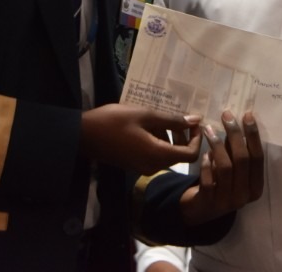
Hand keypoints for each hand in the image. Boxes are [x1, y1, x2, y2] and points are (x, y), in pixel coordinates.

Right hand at [80, 104, 200, 173]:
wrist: (83, 135)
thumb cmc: (115, 121)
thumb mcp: (146, 115)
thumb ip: (172, 120)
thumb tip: (195, 120)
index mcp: (158, 156)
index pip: (191, 154)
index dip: (198, 138)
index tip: (195, 121)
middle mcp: (153, 166)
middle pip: (180, 155)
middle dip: (184, 135)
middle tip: (181, 116)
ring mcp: (143, 167)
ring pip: (167, 153)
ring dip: (171, 136)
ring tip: (162, 116)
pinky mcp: (134, 163)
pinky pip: (155, 154)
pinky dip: (159, 140)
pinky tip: (149, 124)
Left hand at [178, 110, 264, 225]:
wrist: (200, 211)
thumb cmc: (220, 184)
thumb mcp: (232, 168)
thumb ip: (235, 151)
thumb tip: (237, 121)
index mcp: (256, 187)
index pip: (258, 158)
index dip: (253, 136)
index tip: (247, 115)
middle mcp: (245, 195)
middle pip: (243, 160)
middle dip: (235, 135)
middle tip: (226, 116)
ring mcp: (227, 201)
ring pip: (226, 168)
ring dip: (217, 145)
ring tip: (208, 129)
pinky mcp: (209, 203)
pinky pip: (209, 180)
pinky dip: (207, 165)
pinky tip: (204, 154)